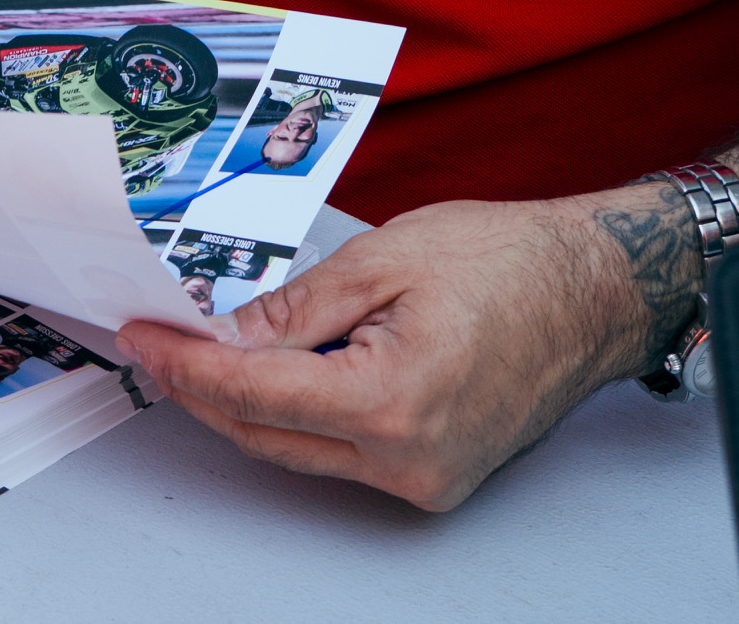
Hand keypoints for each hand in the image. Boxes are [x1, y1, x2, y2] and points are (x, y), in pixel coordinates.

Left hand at [115, 193, 658, 512]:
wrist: (592, 292)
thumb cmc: (510, 264)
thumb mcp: (381, 260)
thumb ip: (293, 308)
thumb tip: (223, 334)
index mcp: (392, 404)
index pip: (252, 393)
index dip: (185, 366)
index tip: (146, 339)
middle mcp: (408, 460)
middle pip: (266, 434)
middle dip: (204, 387)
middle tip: (162, 340)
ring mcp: (424, 478)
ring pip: (299, 450)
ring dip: (249, 402)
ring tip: (213, 345)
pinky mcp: (435, 476)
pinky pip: (342, 452)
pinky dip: (302, 413)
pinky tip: (283, 368)